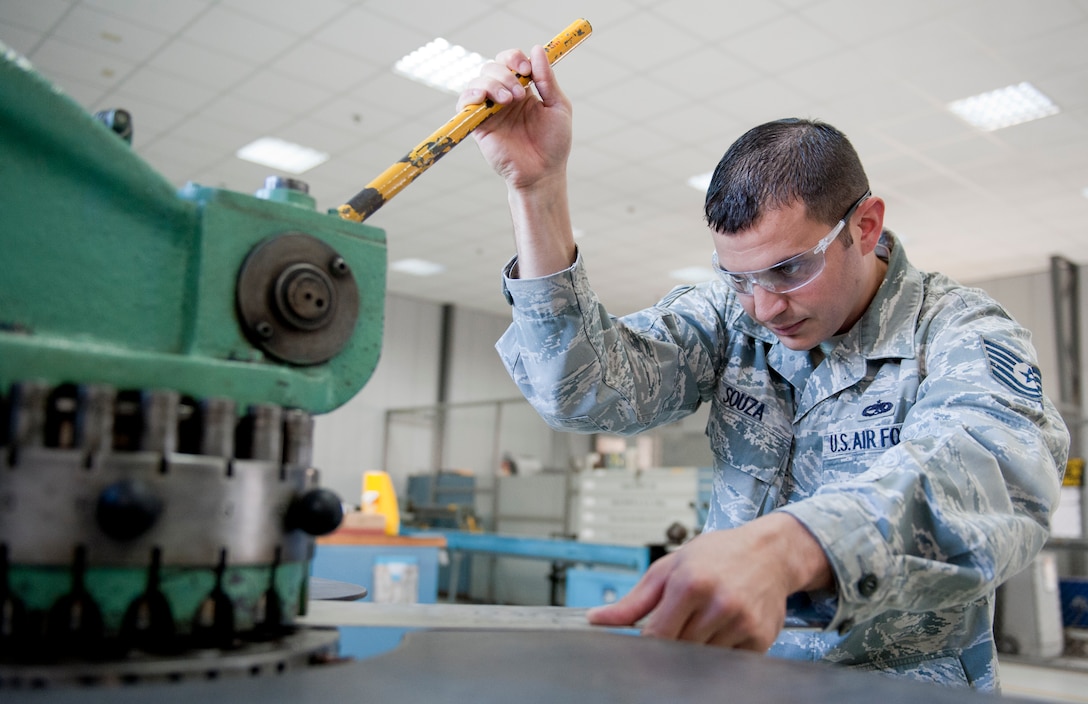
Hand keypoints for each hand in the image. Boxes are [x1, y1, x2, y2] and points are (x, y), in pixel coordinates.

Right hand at [458, 45, 571, 190]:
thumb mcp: (558, 107)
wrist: (543, 173)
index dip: (514, 58)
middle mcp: (504, 97)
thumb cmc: (554, 143)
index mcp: (523, 89)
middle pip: (492, 67)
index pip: (510, 61)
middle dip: (505, 74)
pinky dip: (471, 95)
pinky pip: (464, 103)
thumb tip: (538, 49)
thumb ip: (547, 80)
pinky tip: (484, 99)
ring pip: (478, 81)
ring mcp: (490, 111)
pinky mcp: (478, 126)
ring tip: (509, 101)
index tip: (526, 68)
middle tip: (520, 93)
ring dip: (493, 84)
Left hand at [587, 513, 831, 651]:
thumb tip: (598, 619)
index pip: (656, 636)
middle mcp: (718, 604)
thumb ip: (634, 600)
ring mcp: (741, 623)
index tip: (647, 642)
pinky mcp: (760, 638)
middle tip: (681, 621)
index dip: (648, 643)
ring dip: (698, 646)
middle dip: (673, 641)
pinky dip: (721, 650)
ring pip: (702, 658)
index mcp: (690, 584)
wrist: (770, 552)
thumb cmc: (718, 554)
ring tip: (705, 618)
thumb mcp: (670, 567)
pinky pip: (728, 660)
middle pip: (678, 649)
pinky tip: (725, 626)